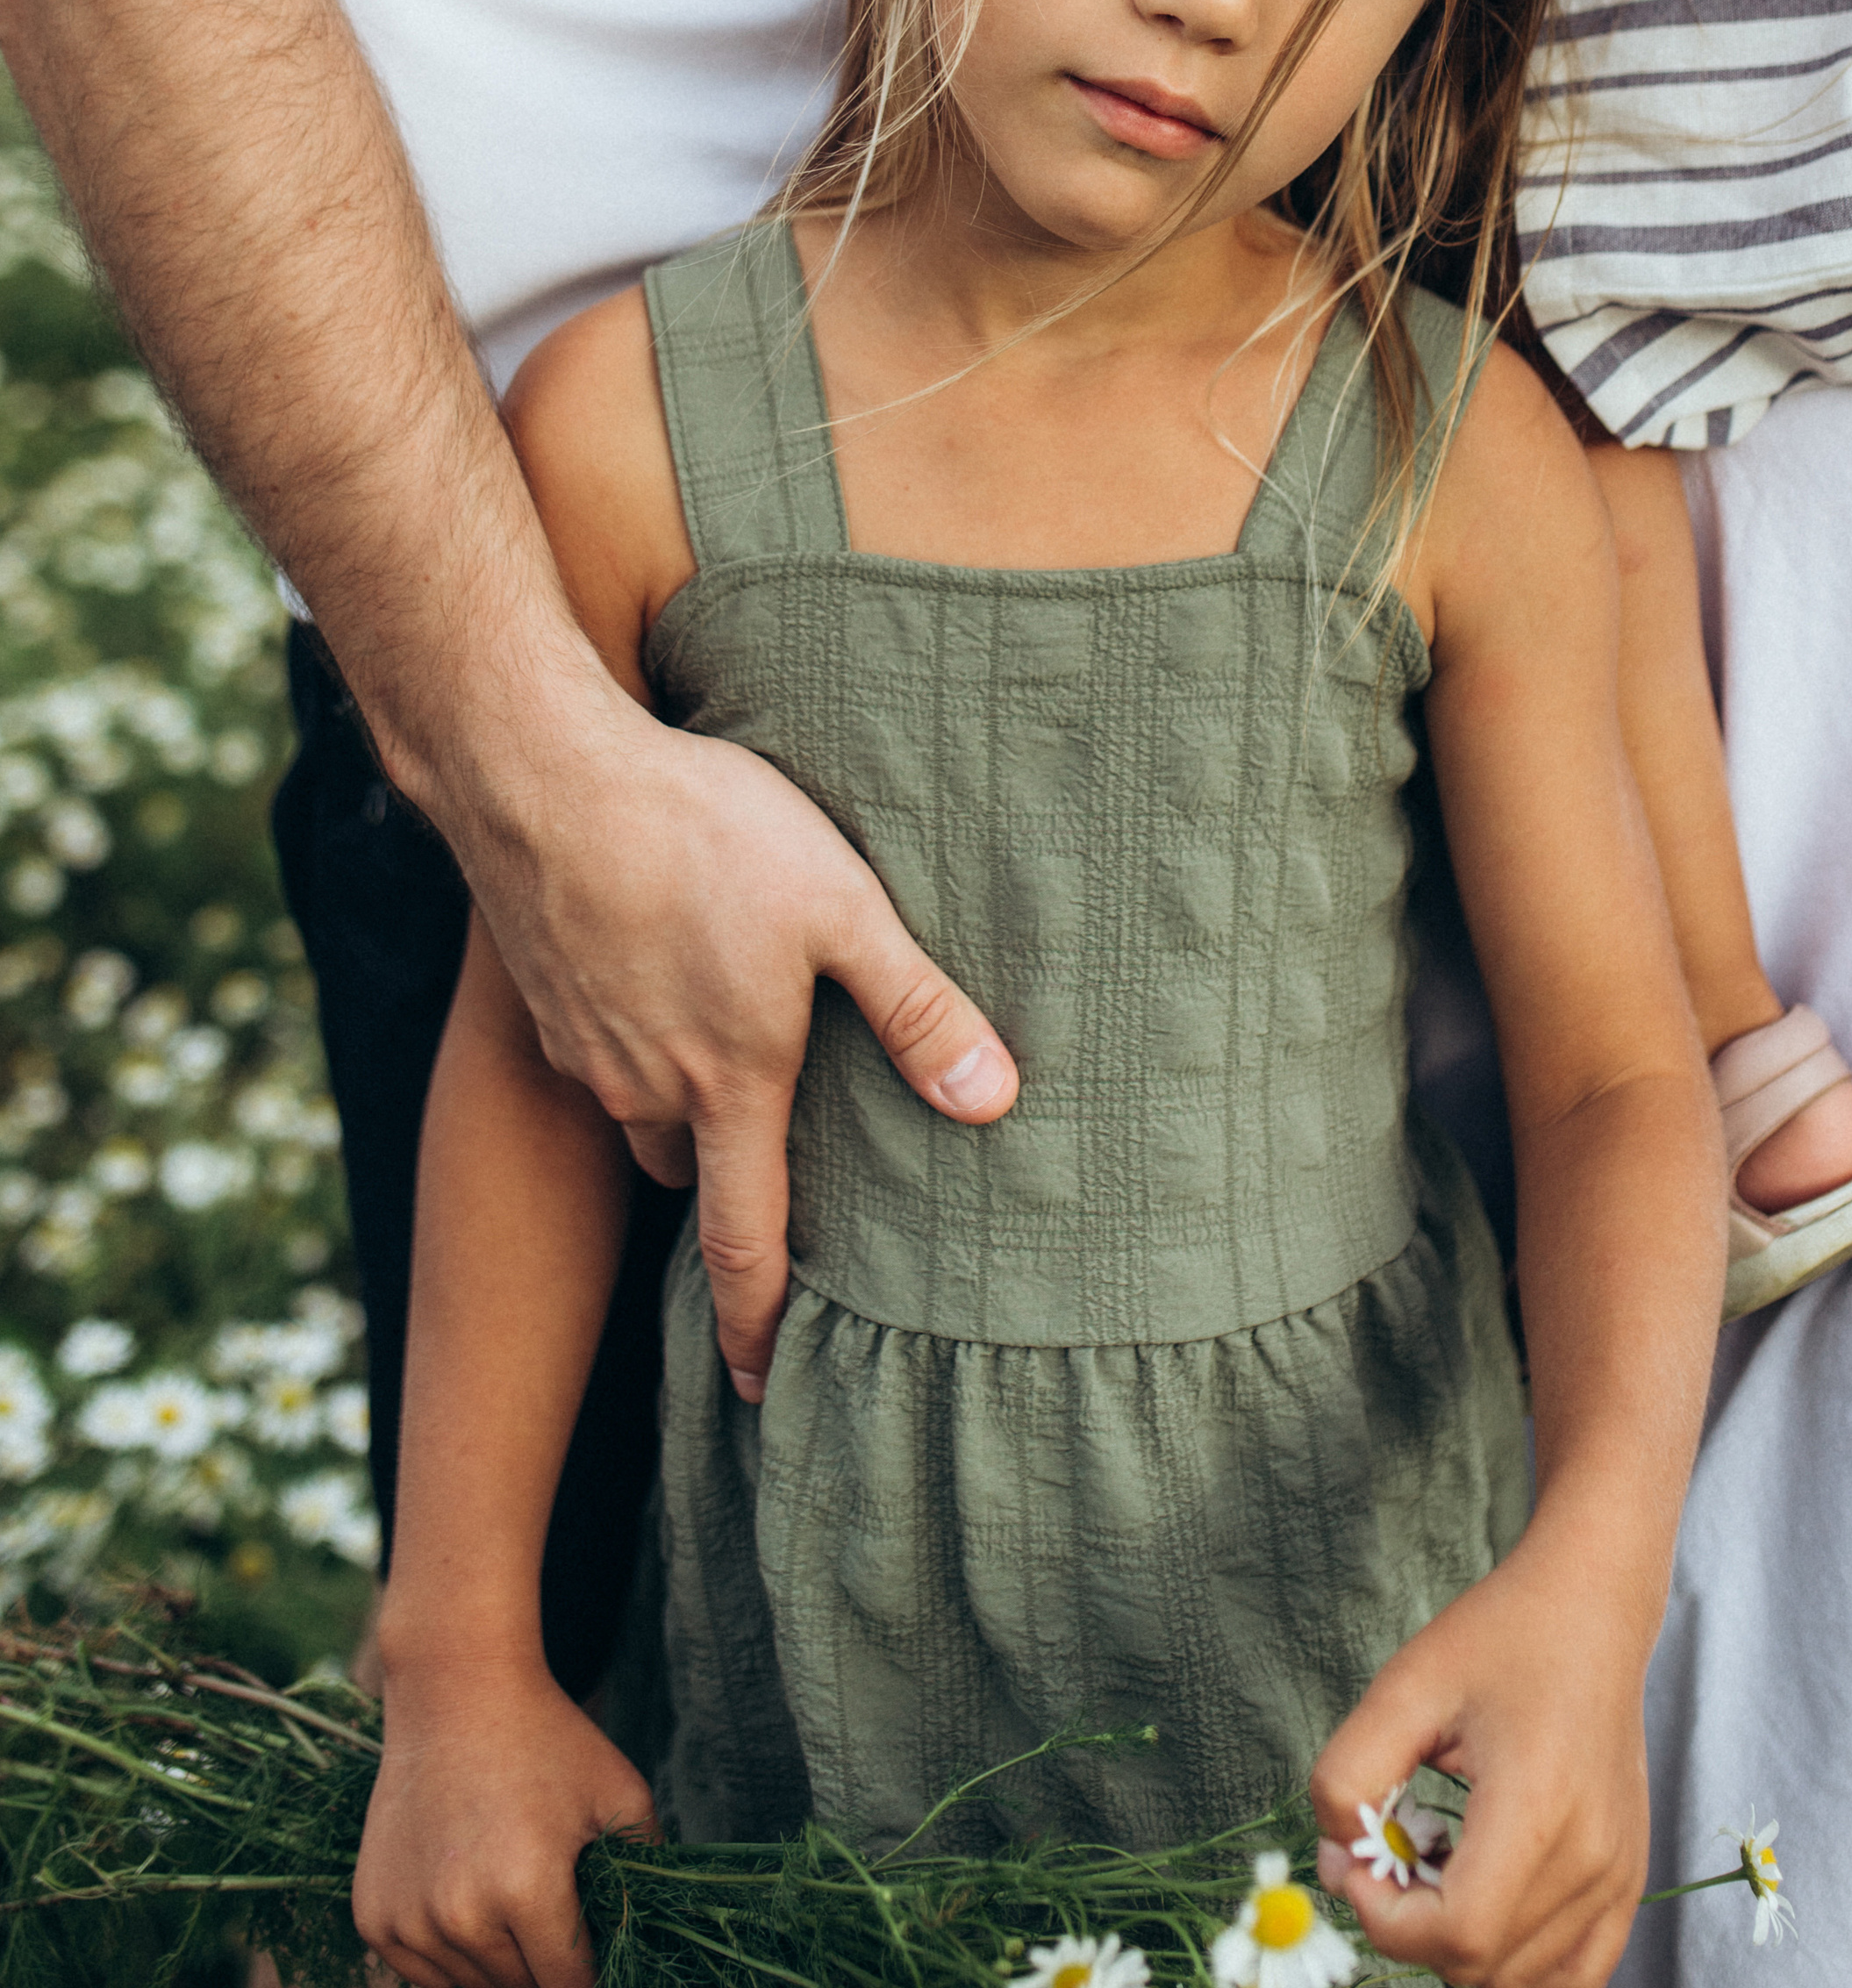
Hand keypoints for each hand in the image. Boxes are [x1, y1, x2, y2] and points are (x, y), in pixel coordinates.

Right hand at [354, 1657, 655, 1987]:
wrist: (456, 1693)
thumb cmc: (547, 1740)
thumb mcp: (619, 1792)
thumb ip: (645, 1871)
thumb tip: (654, 1933)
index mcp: (527, 1890)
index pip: (567, 1984)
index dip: (592, 1978)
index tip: (599, 1960)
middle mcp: (461, 1917)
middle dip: (546, 1967)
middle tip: (558, 1922)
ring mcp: (409, 1920)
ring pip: (468, 1987)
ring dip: (498, 1965)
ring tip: (513, 1900)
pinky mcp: (374, 1916)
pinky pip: (421, 1973)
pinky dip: (450, 1957)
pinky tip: (471, 1905)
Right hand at [445, 669, 1018, 1400]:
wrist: (541, 775)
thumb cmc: (705, 833)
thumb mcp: (843, 907)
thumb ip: (917, 1008)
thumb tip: (995, 1101)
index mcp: (728, 1086)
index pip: (745, 1247)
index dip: (758, 1328)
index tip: (763, 1390)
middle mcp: (646, 1090)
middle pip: (696, 1175)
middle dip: (732, 1190)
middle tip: (773, 1177)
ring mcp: (584, 1047)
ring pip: (645, 1109)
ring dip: (684, 1103)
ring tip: (727, 1055)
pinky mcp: (546, 997)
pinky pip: (603, 1051)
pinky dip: (637, 1040)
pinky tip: (665, 972)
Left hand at [1309, 1539, 1649, 1986]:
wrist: (1590, 1610)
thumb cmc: (1501, 1638)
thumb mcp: (1403, 1687)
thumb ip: (1348, 1773)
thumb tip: (1338, 1858)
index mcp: (1540, 1807)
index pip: (1459, 1933)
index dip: (1386, 1918)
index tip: (1356, 1859)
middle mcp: (1593, 1861)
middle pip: (1483, 1969)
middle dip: (1410, 1928)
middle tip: (1386, 1853)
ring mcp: (1619, 1880)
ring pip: (1519, 1982)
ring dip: (1457, 1946)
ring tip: (1437, 1861)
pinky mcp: (1627, 1885)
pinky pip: (1570, 1977)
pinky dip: (1513, 1961)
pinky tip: (1479, 1894)